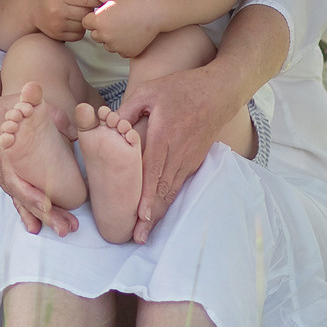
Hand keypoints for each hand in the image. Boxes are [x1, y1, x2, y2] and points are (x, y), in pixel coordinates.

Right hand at [28, 0, 104, 42]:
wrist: (30, 7)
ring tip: (78, 13)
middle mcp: (57, 9)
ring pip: (83, 24)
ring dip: (84, 19)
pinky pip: (78, 35)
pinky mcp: (57, 34)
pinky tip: (73, 22)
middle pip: (86, 12)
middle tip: (85, 5)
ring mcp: (57, 23)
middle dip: (89, 9)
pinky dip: (79, 29)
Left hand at [81, 0, 163, 60]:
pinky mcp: (127, 52)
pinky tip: (130, 35)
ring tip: (123, 27)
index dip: (93, 19)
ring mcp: (116, 46)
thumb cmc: (135, 3)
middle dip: (101, 29)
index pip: (86, 23)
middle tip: (113, 21)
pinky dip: (124, 46)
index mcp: (98, 21)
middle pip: (95, 35)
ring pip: (107, 45)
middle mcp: (105, 35)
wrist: (152, 11)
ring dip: (111, 39)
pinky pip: (120, 51)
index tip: (101, 17)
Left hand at [119, 62, 238, 229]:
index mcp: (165, 135)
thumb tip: (108, 124)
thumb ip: (127, 109)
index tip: (141, 215)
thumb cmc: (182, 89)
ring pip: (172, 191)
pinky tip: (160, 213)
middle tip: (139, 237)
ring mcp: (188, 158)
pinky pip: (179, 184)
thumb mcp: (149, 91)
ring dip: (159, 213)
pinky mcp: (193, 161)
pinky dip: (168, 201)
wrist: (219, 92)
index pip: (154, 170)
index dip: (147, 195)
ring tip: (146, 233)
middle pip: (163, 189)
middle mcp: (178, 152)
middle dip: (151, 216)